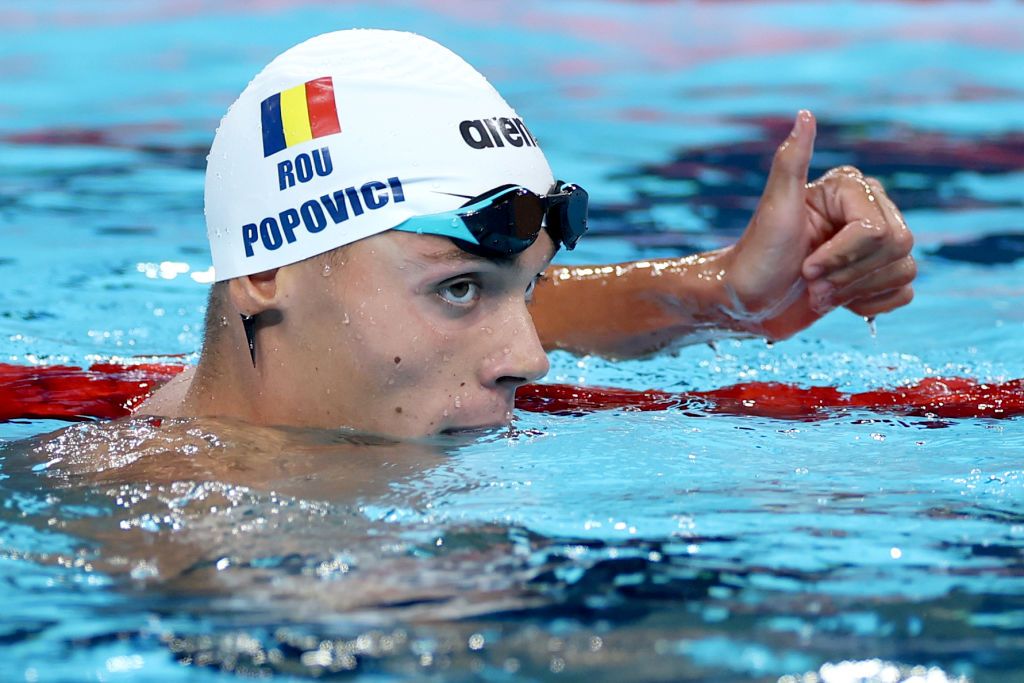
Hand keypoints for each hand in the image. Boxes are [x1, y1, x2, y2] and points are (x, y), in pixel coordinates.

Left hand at [720, 110, 915, 339]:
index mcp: (850, 189)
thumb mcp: (774, 209)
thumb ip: (791, 161)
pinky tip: (838, 301)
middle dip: (848, 274)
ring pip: (904, 269)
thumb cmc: (756, 255)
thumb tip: (805, 115)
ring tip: (818, 292)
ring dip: (854, 291)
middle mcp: (868, 211)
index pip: (878, 229)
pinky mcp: (874, 278)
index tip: (805, 266)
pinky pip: (904, 292)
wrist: (745, 301)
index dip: (842, 255)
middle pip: (899, 247)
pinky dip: (871, 304)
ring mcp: (873, 246)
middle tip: (809, 279)